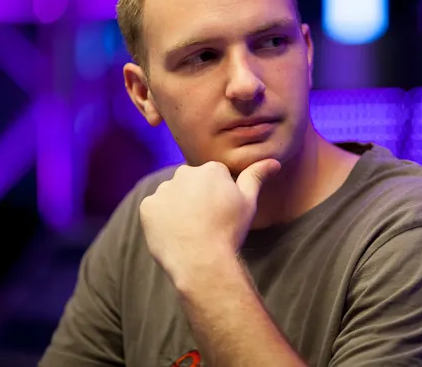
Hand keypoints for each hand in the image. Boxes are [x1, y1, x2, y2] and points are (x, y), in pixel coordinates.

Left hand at [139, 158, 280, 284]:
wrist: (202, 260)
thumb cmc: (229, 231)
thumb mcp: (248, 202)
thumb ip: (256, 176)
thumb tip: (274, 161)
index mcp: (210, 169)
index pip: (214, 176)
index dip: (219, 195)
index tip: (221, 212)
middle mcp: (184, 173)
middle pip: (191, 181)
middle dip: (197, 195)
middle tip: (206, 220)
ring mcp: (163, 189)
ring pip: (172, 193)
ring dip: (179, 205)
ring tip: (190, 228)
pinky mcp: (147, 206)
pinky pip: (155, 208)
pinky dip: (162, 217)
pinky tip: (175, 232)